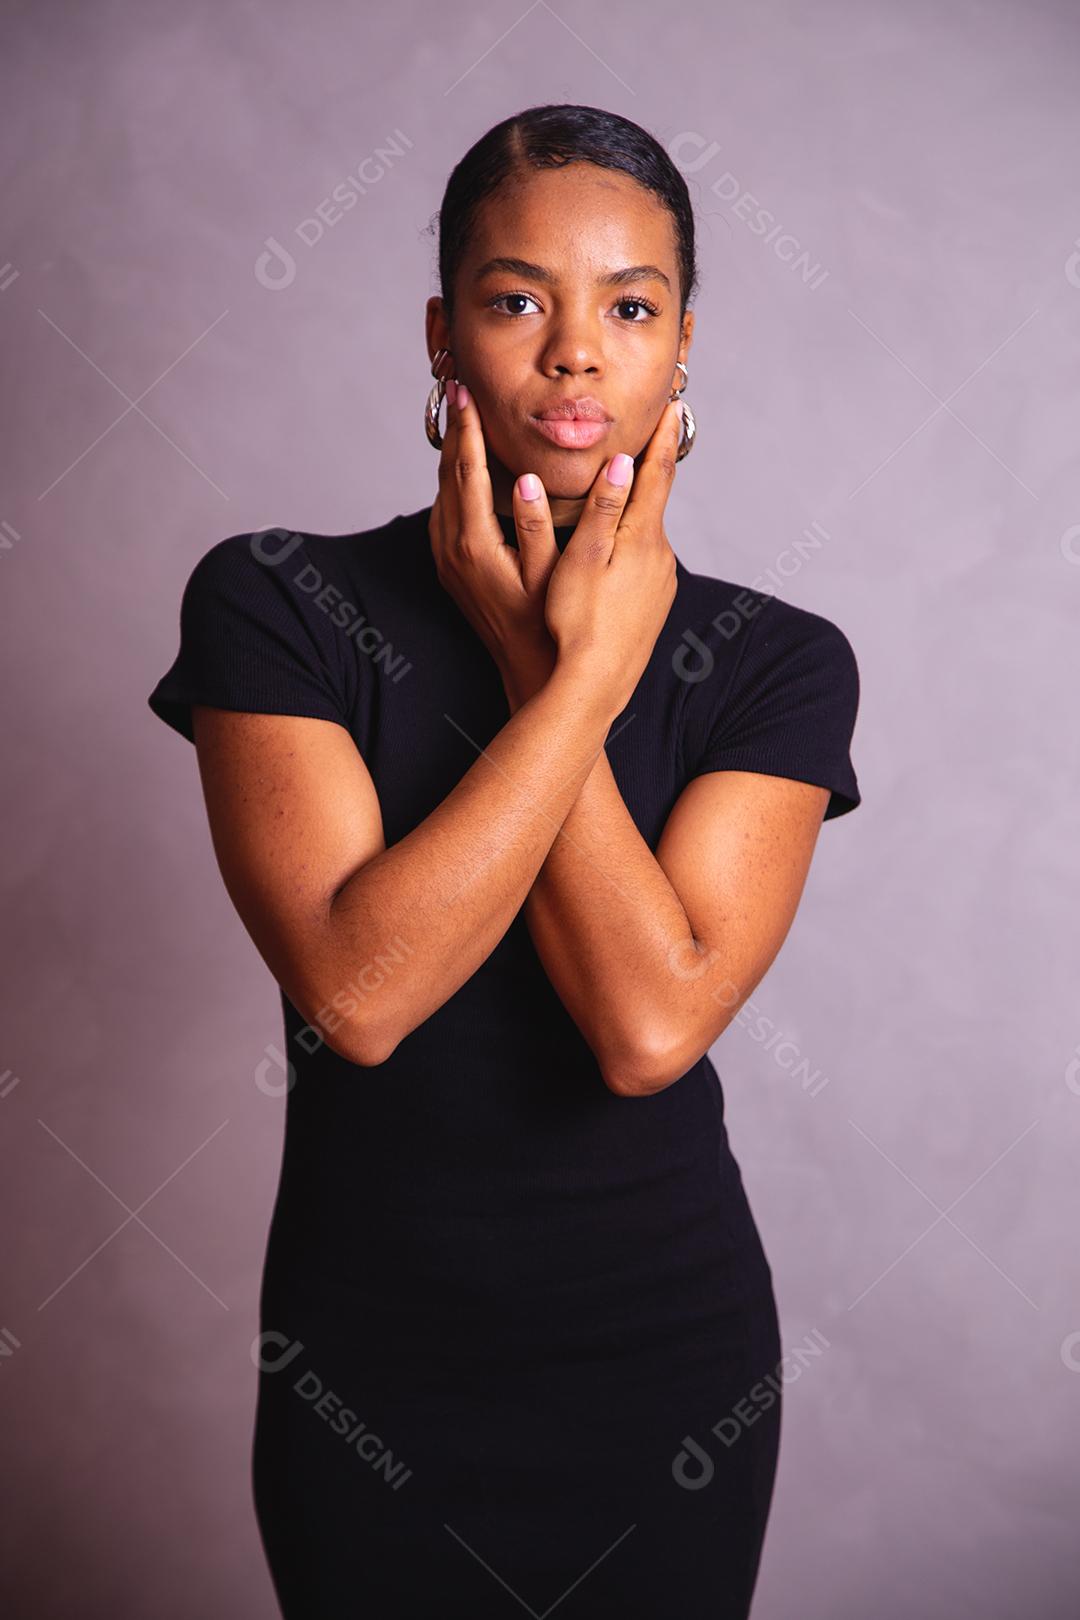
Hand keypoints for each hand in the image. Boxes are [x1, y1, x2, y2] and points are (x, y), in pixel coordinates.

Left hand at [428, 380, 560, 694]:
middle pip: (447, 474)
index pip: (467, 472)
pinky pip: (445, 512)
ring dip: (451, 454)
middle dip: (455, 430)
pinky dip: (453, 482)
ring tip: (461, 418)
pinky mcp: (450, 568)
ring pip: (442, 492)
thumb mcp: (549, 577)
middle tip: (458, 389)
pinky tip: (465, 471)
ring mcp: (447, 559)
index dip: (468, 428)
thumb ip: (539, 528)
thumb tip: (533, 482)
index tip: (466, 393)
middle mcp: (452, 548)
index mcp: (475, 544)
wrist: (526, 672)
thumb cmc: (547, 627)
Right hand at [543, 400, 681, 713]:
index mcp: (641, 539)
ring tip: (617, 498)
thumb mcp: (581, 560)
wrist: (594, 686)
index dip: (660, 437)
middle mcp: (659, 558)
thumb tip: (620, 462)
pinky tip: (610, 560)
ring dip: (633, 515)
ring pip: (645, 536)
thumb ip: (603, 510)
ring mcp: (660, 585)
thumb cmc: (575, 624)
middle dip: (643, 472)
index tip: (669, 405)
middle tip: (641, 437)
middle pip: (651, 503)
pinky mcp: (654, 608)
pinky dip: (629, 550)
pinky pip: (642, 565)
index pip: (656, 474)